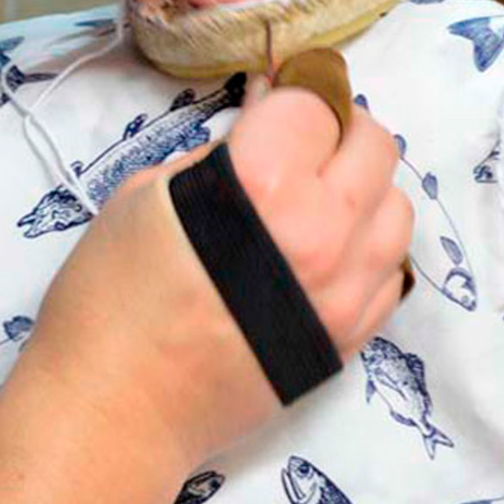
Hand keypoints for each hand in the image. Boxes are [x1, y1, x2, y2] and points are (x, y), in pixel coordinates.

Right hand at [28, 85, 411, 466]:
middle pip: (375, 146)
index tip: (271, 98)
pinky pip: (390, 272)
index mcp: (263, 186)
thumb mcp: (142, 195)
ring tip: (315, 197)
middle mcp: (323, 235)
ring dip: (362, 188)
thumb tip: (255, 132)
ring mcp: (346, 294)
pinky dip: (366, 246)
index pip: (313, 106)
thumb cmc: (106, 298)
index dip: (288, 94)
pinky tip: (322, 251)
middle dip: (336, 127)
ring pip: (397, 210)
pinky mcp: (349, 340)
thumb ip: (213, 156)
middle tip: (298, 139)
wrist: (114, 409)